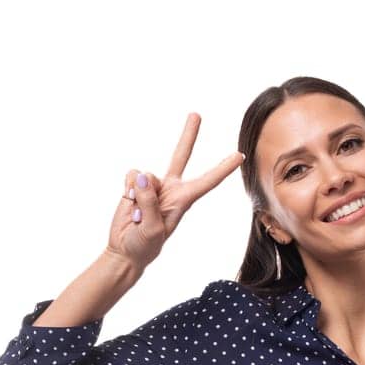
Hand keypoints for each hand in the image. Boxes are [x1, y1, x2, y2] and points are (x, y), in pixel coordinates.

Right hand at [107, 112, 245, 268]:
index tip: (240, 155)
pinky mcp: (134, 185)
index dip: (222, 168)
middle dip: (188, 135)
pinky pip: (132, 175)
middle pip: (181, 156)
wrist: (124, 250)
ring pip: (146, 174)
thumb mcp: (152, 230)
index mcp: (183, 201)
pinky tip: (129, 205)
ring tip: (138, 216)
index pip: (207, 182)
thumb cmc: (144, 246)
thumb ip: (149, 203)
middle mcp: (170, 189)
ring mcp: (151, 186)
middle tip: (196, 114)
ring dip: (139, 196)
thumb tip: (142, 176)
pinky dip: (127, 189)